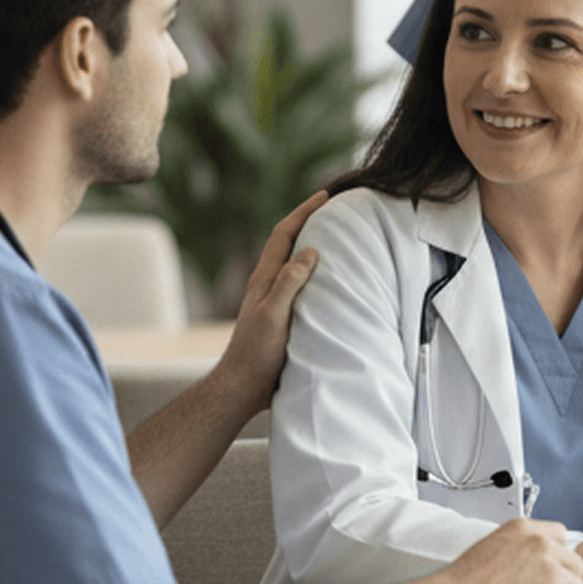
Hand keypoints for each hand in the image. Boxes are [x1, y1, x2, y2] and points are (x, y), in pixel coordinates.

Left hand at [213, 191, 326, 412]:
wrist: (244, 387)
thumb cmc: (257, 354)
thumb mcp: (273, 315)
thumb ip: (289, 283)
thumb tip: (310, 250)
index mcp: (265, 278)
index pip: (284, 234)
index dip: (304, 211)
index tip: (326, 196)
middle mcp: (268, 284)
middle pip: (289, 243)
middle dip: (310, 221)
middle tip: (336, 209)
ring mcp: (275, 300)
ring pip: (295, 263)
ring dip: (314, 246)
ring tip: (339, 238)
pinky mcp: (283, 316)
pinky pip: (303, 284)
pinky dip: (317, 273)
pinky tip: (332, 281)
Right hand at [440, 519, 582, 583]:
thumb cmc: (467, 579)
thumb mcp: (494, 542)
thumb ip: (521, 543)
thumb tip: (538, 556)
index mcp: (525, 528)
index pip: (560, 535)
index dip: (555, 554)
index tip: (548, 567)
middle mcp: (542, 544)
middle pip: (575, 561)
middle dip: (565, 578)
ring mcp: (551, 570)